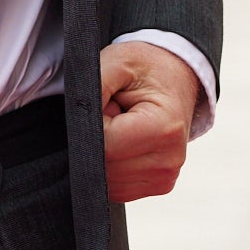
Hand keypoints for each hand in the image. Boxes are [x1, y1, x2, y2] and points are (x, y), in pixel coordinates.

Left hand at [99, 41, 198, 202]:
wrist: (175, 76)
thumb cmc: (144, 68)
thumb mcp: (117, 61)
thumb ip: (93, 86)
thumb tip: (75, 122)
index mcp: (163, 129)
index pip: (104, 145)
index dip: (91, 126)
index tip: (105, 104)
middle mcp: (169, 159)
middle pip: (105, 168)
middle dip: (96, 142)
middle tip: (113, 113)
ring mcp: (165, 177)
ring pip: (107, 183)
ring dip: (103, 155)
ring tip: (121, 127)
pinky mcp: (159, 185)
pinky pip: (117, 188)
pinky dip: (112, 166)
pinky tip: (124, 143)